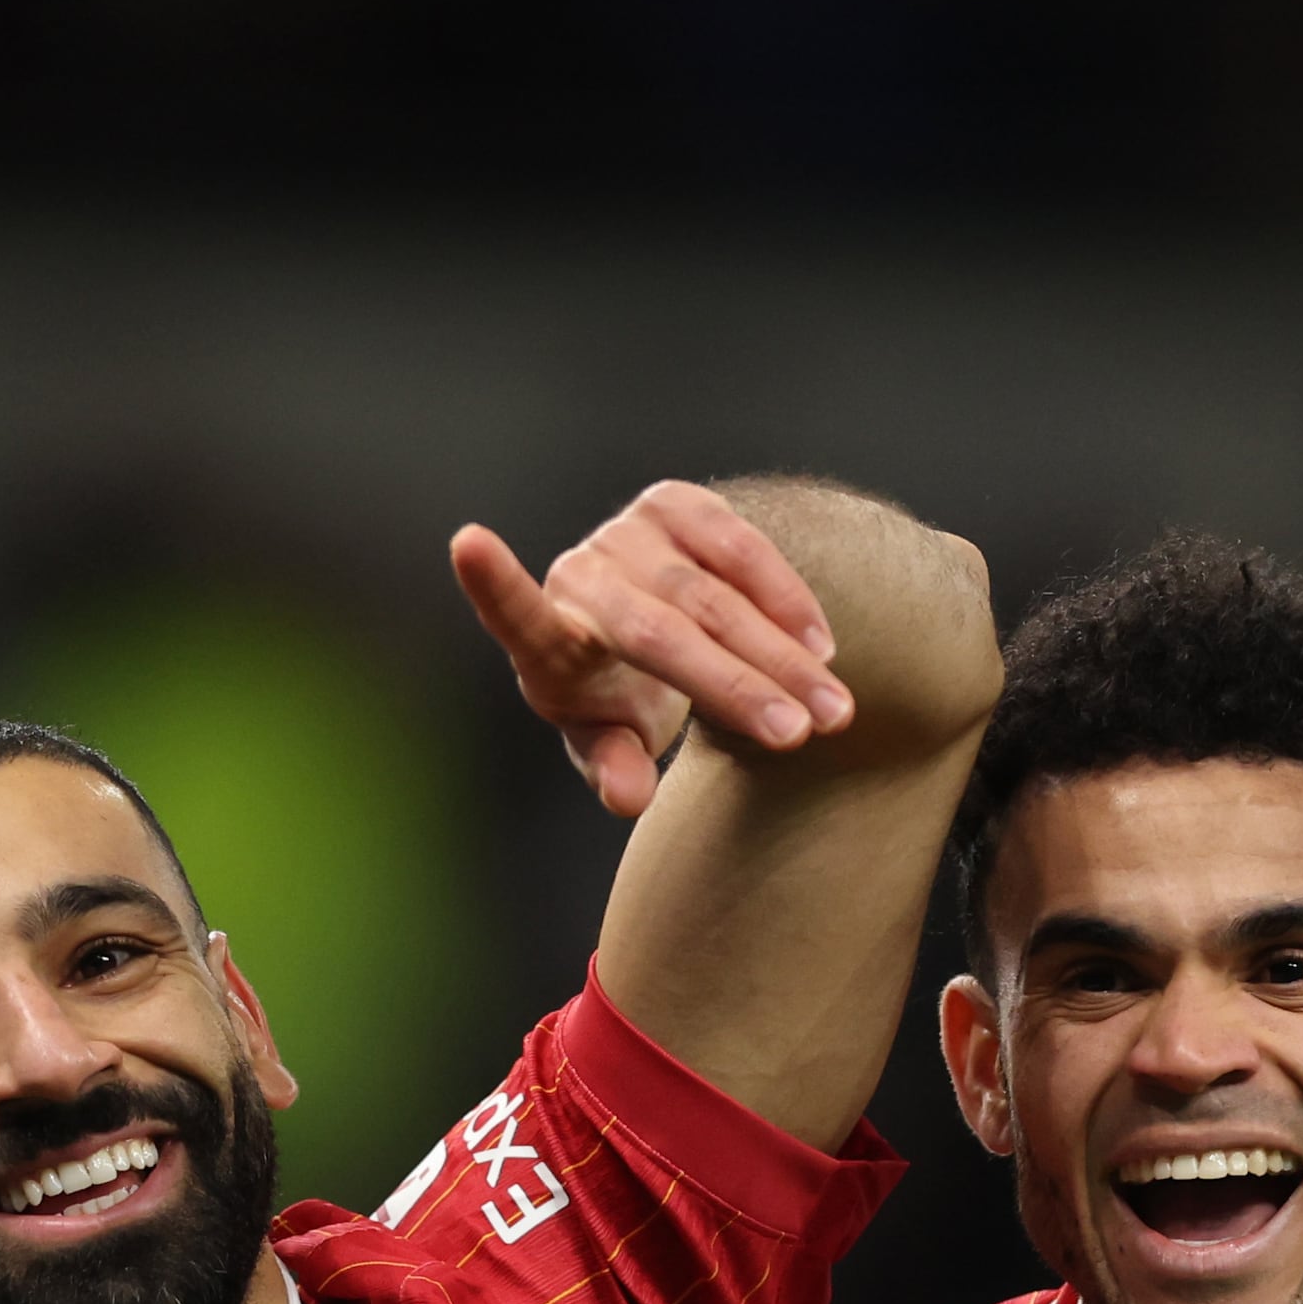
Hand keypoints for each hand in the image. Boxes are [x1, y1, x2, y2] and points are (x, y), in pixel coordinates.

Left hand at [451, 479, 855, 819]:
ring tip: (833, 711)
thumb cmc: (619, 695)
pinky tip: (820, 650)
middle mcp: (582, 574)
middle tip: (798, 733)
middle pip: (659, 630)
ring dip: (782, 653)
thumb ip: (614, 769)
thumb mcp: (611, 742)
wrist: (654, 628)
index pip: (517, 617)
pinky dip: (787, 602)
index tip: (468, 544)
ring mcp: (628, 531)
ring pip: (714, 593)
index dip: (494, 586)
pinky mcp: (677, 505)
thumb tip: (628, 798)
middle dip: (735, 683)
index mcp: (549, 642)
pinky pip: (743, 550)